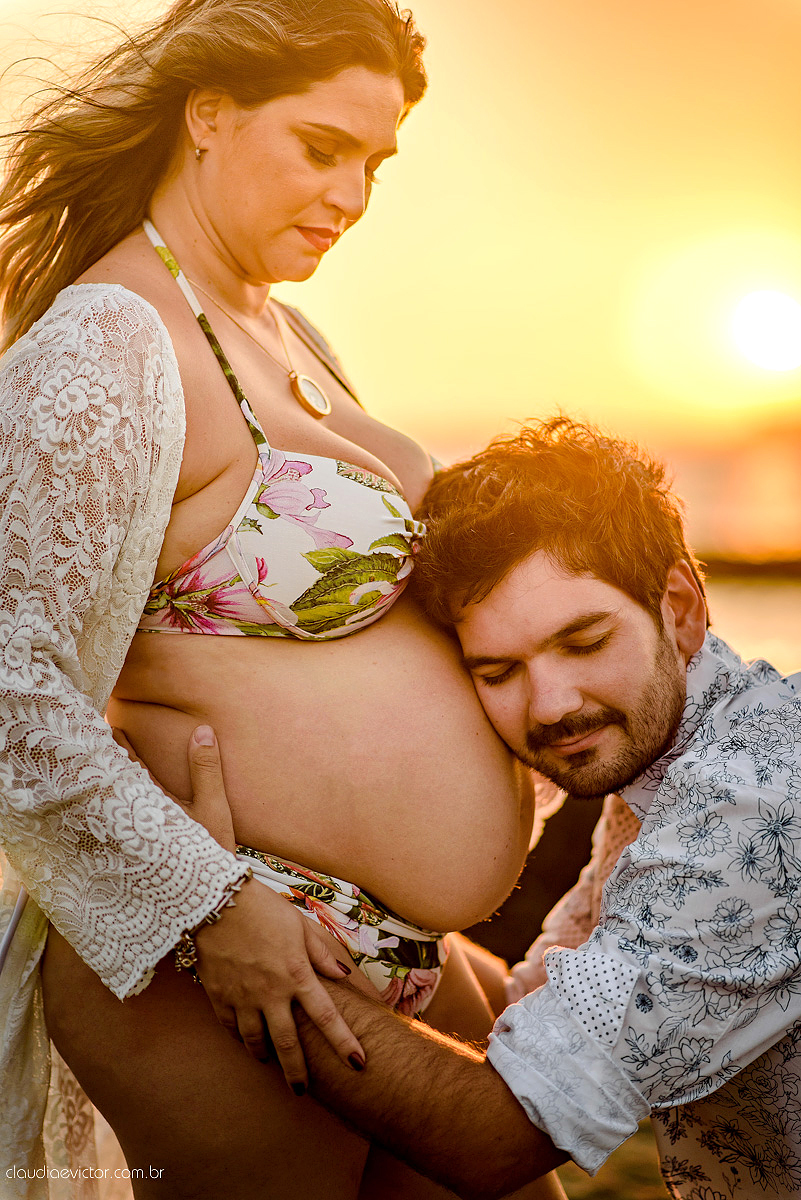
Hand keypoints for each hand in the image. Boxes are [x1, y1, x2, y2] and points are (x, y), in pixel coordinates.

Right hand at [111, 723, 364, 1089]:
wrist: (214, 902)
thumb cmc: (263, 909)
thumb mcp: (300, 925)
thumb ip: (322, 953)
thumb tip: (344, 976)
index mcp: (297, 974)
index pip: (327, 1017)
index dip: (344, 1042)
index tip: (359, 1063)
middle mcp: (271, 993)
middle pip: (288, 1044)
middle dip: (297, 1072)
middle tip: (301, 1090)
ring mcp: (243, 998)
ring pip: (255, 1041)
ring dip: (264, 1055)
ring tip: (270, 1062)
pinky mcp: (219, 996)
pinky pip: (231, 1027)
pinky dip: (239, 1036)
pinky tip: (244, 1038)